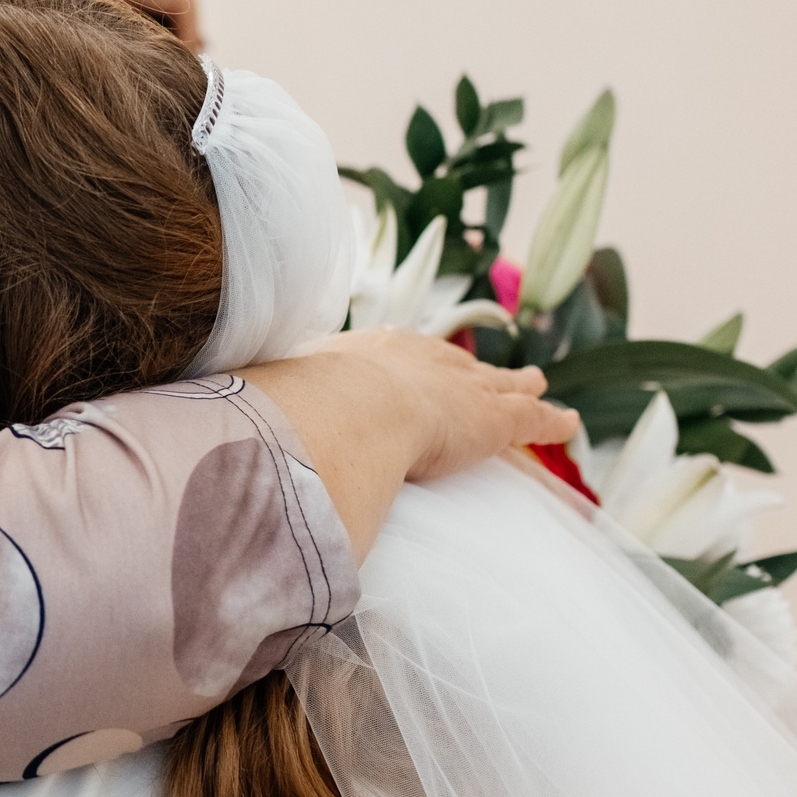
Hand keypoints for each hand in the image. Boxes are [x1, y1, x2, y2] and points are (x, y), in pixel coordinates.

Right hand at [244, 330, 574, 557]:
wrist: (352, 406)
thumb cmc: (312, 407)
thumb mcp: (289, 404)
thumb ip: (273, 423)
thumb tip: (227, 446)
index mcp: (373, 350)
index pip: (401, 355)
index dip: (413, 364)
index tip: (415, 367)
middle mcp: (423, 358)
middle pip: (455, 361)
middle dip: (472, 366)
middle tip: (486, 366)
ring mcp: (461, 384)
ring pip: (499, 383)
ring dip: (519, 384)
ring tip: (536, 380)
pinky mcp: (494, 418)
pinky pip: (531, 417)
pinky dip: (552, 420)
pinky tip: (569, 421)